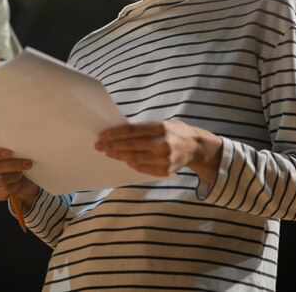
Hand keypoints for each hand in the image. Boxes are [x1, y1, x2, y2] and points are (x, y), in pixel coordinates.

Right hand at [0, 145, 38, 207]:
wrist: (22, 179)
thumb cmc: (15, 160)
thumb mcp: (13, 152)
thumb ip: (11, 149)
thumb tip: (20, 148)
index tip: (10, 153)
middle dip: (13, 165)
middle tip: (27, 164)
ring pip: (0, 180)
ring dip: (14, 176)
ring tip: (21, 174)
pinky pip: (3, 190)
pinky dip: (13, 187)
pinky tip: (18, 183)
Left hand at [95, 120, 222, 182]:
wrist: (196, 146)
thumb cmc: (174, 131)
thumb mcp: (161, 123)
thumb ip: (143, 128)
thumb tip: (118, 132)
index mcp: (160, 128)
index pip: (131, 131)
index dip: (114, 134)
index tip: (102, 135)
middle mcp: (162, 144)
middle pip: (130, 146)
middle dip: (112, 145)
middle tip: (99, 145)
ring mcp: (164, 159)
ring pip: (134, 158)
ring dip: (118, 155)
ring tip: (108, 152)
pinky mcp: (165, 171)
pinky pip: (142, 168)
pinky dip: (131, 163)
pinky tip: (123, 159)